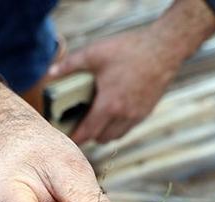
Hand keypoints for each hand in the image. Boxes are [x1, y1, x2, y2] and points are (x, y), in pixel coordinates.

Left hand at [48, 27, 178, 144]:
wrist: (164, 48)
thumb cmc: (130, 49)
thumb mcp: (95, 53)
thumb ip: (70, 65)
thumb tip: (50, 73)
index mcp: (109, 104)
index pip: (88, 131)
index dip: (76, 138)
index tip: (66, 139)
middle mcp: (124, 115)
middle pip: (101, 138)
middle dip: (88, 135)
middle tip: (78, 125)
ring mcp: (137, 115)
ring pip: (116, 136)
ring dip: (104, 133)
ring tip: (95, 121)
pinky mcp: (146, 111)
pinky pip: (128, 128)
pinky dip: (117, 127)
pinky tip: (112, 113)